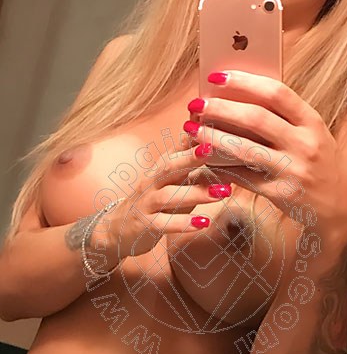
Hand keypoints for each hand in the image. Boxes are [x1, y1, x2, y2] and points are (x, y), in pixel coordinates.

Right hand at [109, 138, 231, 259]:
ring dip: (197, 193)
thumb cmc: (155, 201)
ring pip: (169, 195)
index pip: (177, 148)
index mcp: (162, 168)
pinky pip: (164, 223)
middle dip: (191, 157)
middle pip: (170, 165)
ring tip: (224, 192)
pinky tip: (204, 222)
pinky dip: (184, 223)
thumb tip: (221, 148)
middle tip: (213, 148)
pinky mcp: (145, 225)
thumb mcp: (173, 180)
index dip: (193, 136)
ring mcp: (147, 202)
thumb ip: (193, 166)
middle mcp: (152, 181)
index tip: (212, 125)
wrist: (117, 228)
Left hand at [184, 70, 346, 243]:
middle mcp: (305, 144)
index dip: (244, 82)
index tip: (217, 76)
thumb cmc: (315, 158)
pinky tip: (202, 157)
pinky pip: (242, 177)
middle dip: (221, 108)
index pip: (276, 93)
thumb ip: (282, 113)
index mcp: (312, 121)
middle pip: (256, 119)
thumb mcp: (310, 131)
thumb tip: (236, 91)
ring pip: (245, 150)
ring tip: (191, 129)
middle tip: (196, 104)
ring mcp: (293, 170)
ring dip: (213, 138)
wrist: (338, 204)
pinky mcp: (280, 194)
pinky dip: (219, 166)